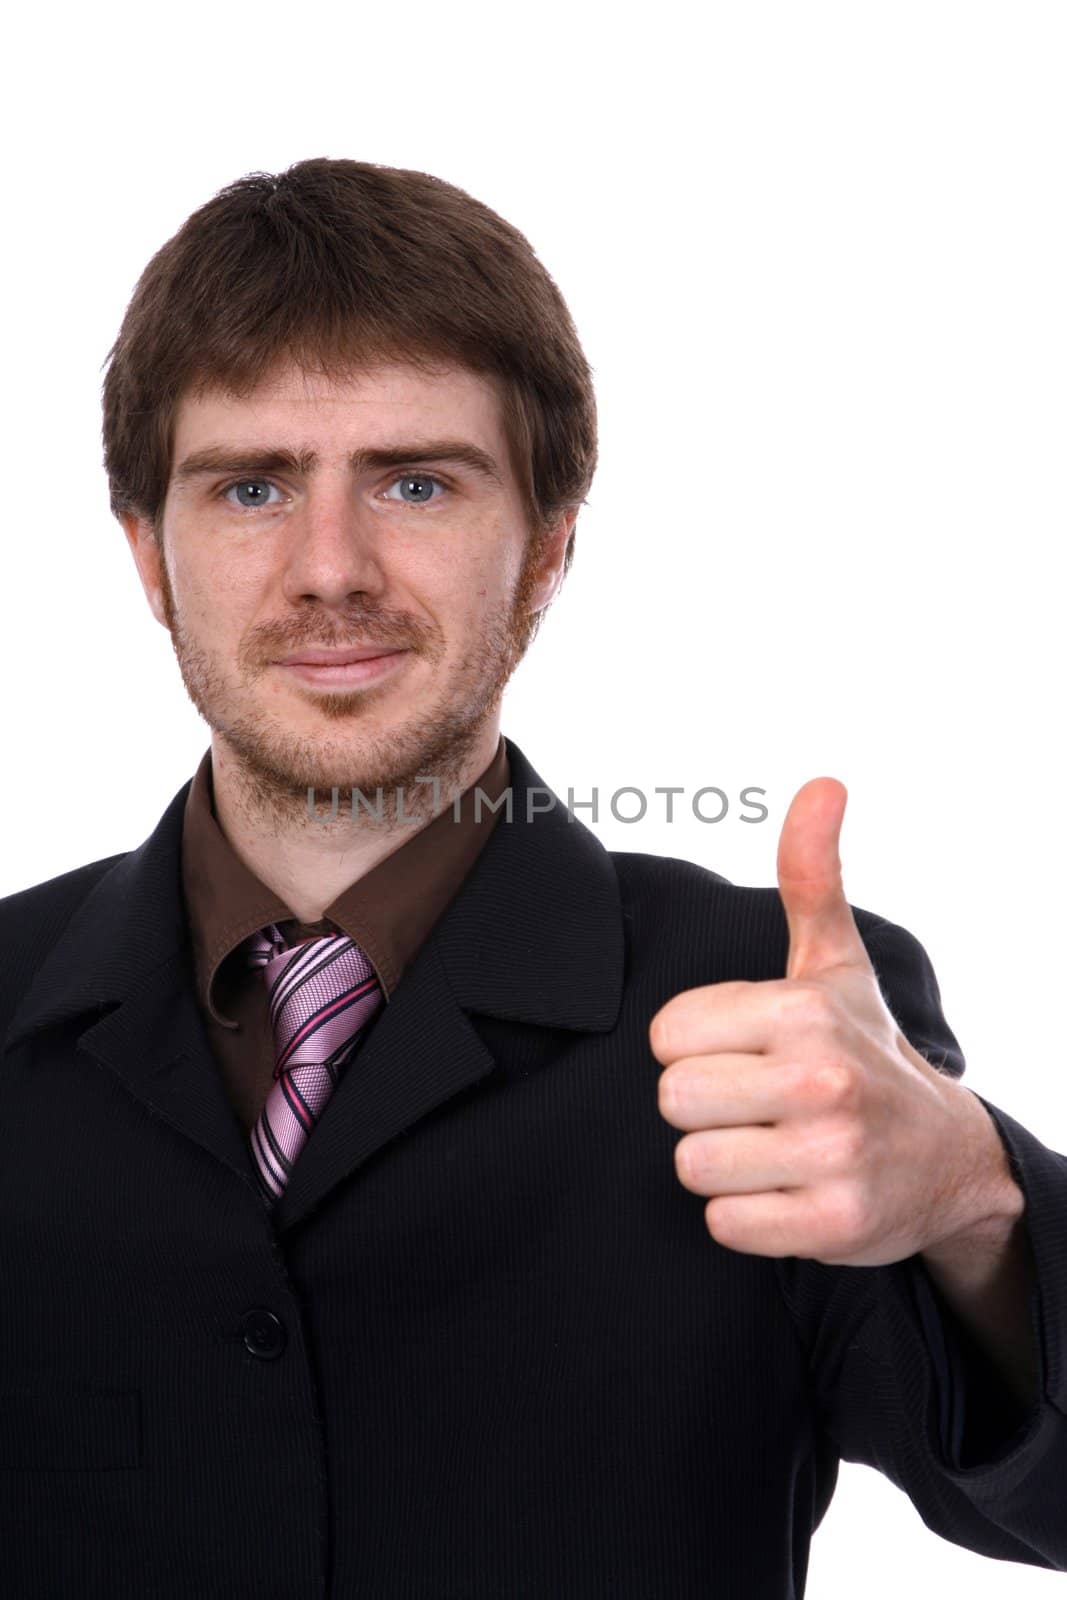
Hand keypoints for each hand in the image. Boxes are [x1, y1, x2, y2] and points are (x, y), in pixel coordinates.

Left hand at [649, 778, 1005, 1265]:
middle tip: (754, 1103)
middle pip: (672, 1099)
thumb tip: (822, 781)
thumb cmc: (865, 1048)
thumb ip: (810, 875)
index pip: (667, 1035)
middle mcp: (822, 1080)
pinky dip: (744, 1215)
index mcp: (804, 1010)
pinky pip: (723, 1225)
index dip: (695, 1046)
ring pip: (692, 1165)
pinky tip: (785, 1190)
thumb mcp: (835, 961)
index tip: (742, 1050)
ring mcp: (832, 1158)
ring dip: (722, 1162)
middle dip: (703, 1105)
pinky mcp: (833, 1227)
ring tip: (770, 1146)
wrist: (946, 1157)